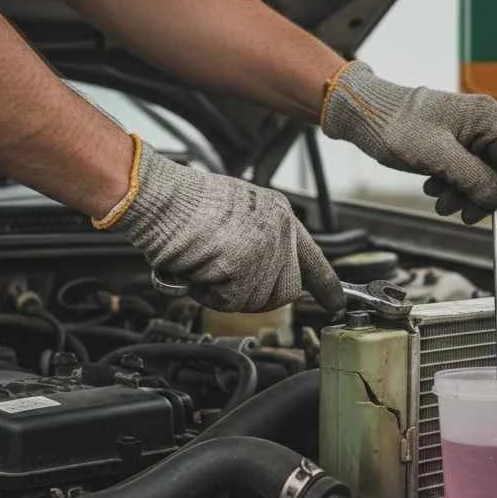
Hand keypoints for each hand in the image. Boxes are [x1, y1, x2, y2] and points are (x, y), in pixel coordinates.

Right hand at [96, 139, 343, 313]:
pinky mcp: (244, 267)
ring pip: (258, 300)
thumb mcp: (237, 211)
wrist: (159, 196)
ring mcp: (265, 249)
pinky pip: (232, 301)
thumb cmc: (183, 202)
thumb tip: (258, 264)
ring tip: (206, 266)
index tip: (336, 302)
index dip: (325, 284)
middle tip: (224, 280)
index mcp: (279, 214)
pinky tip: (198, 271)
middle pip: (284, 291)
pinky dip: (210, 295)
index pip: (312, 257)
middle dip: (254, 295)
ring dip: (226, 294)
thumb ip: (257, 236)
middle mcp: (280, 231)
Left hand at [320, 62, 496, 224]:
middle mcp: (484, 122)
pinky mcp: (455, 142)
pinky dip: (453, 186)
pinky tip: (432, 188)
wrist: (366, 115)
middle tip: (464, 217)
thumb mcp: (436, 157)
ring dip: (464, 195)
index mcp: (487, 117)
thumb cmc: (397, 128)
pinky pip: (466, 172)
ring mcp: (470, 132)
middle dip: (484, 196)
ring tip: (439, 203)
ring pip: (483, 175)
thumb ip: (472, 178)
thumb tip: (496, 198)